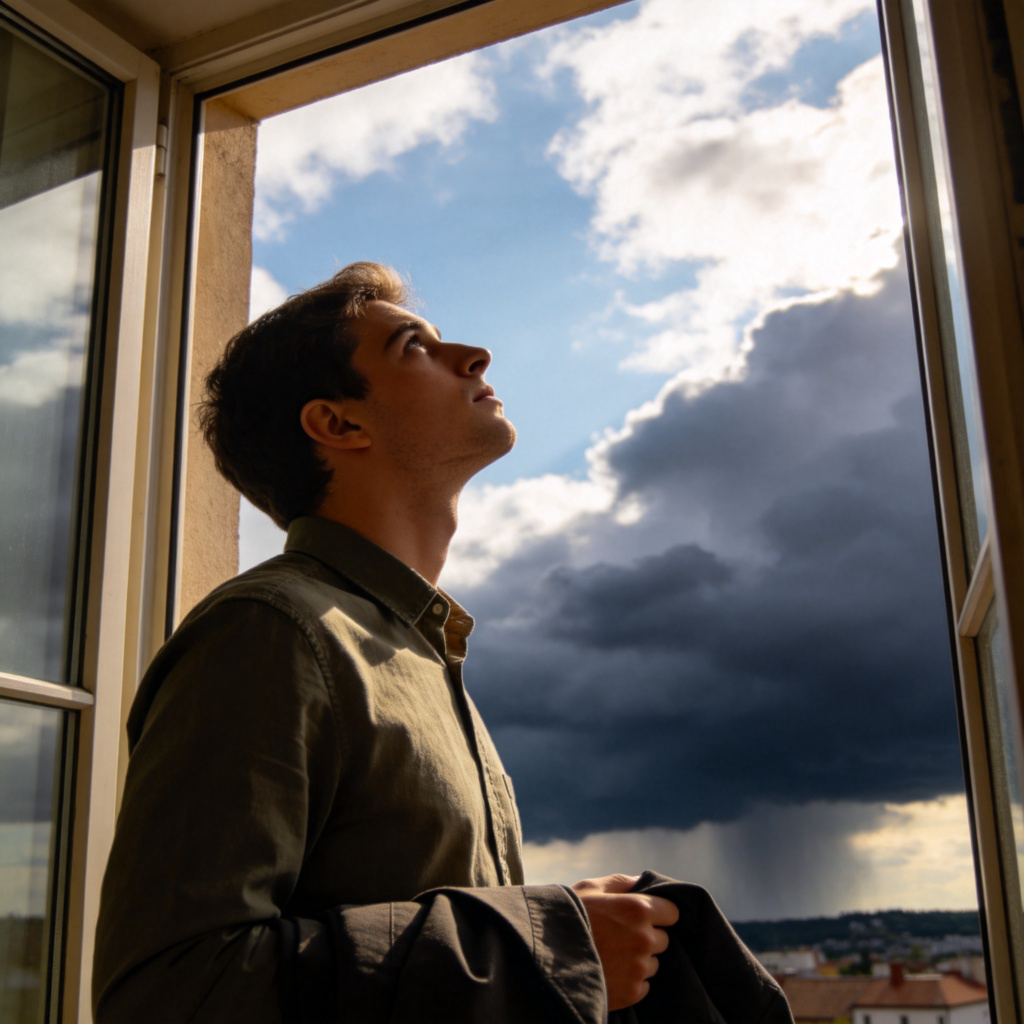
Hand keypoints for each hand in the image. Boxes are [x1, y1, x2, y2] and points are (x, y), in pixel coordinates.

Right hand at [572, 873, 678, 1010]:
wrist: (545, 955)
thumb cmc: (569, 915)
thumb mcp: (592, 888)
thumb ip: (623, 882)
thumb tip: (643, 882)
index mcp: (638, 909)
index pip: (672, 912)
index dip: (659, 913)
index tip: (645, 916)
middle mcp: (644, 939)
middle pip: (664, 939)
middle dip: (648, 936)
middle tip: (621, 935)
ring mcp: (639, 968)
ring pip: (654, 962)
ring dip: (640, 959)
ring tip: (612, 954)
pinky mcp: (632, 992)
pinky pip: (644, 985)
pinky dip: (632, 980)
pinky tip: (611, 971)